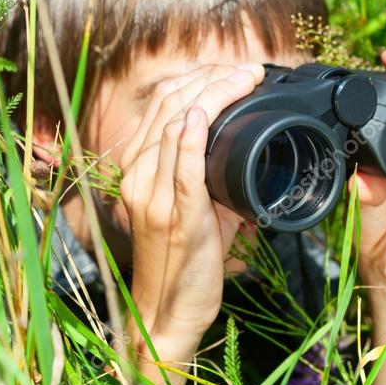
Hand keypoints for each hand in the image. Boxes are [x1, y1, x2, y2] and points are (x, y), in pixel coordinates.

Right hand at [118, 63, 263, 383]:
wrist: (168, 314)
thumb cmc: (185, 262)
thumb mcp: (196, 209)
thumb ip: (209, 175)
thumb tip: (247, 153)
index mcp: (139, 170)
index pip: (161, 107)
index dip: (195, 80)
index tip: (230, 71)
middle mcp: (138, 178)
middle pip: (167, 108)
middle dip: (209, 79)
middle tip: (245, 70)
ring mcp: (152, 197)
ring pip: (173, 127)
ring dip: (211, 95)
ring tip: (242, 79)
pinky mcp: (175, 217)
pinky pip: (178, 170)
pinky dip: (188, 138)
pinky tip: (199, 115)